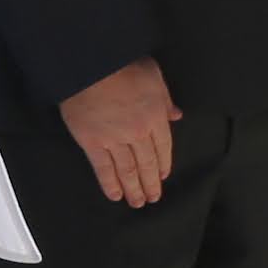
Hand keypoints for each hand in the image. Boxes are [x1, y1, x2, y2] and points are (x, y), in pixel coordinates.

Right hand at [59, 57, 178, 209]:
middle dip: (151, 183)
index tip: (163, 176)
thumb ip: (165, 99)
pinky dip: (110, 184)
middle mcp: (138, 133)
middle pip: (147, 163)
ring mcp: (114, 139)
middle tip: (152, 198)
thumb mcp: (154, 76)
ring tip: (137, 202)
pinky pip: (103, 168)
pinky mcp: (91, 142)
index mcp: (155, 116)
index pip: (164, 147)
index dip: (164, 165)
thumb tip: (176, 114)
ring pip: (127, 170)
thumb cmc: (123, 65)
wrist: (91, 66)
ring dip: (133, 188)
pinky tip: (115, 195)